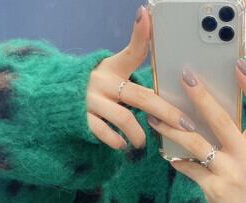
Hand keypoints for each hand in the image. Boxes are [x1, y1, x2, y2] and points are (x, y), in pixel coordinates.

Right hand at [85, 4, 198, 149]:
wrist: (60, 99)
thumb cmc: (99, 88)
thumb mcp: (114, 72)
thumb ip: (137, 72)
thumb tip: (163, 66)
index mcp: (114, 67)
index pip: (132, 51)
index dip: (140, 33)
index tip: (146, 14)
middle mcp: (103, 81)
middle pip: (142, 97)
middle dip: (168, 113)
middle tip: (186, 126)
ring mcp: (92, 100)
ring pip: (125, 119)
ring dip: (139, 135)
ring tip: (142, 142)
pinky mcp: (83, 118)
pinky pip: (105, 133)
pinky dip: (118, 141)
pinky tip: (123, 145)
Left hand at [145, 61, 245, 202]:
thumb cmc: (245, 182)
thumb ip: (235, 136)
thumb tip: (205, 107)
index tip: (239, 64)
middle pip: (222, 121)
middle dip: (201, 97)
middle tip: (185, 77)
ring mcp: (230, 174)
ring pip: (198, 144)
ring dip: (174, 129)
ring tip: (155, 117)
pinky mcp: (214, 189)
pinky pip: (189, 168)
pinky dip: (176, 160)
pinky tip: (166, 154)